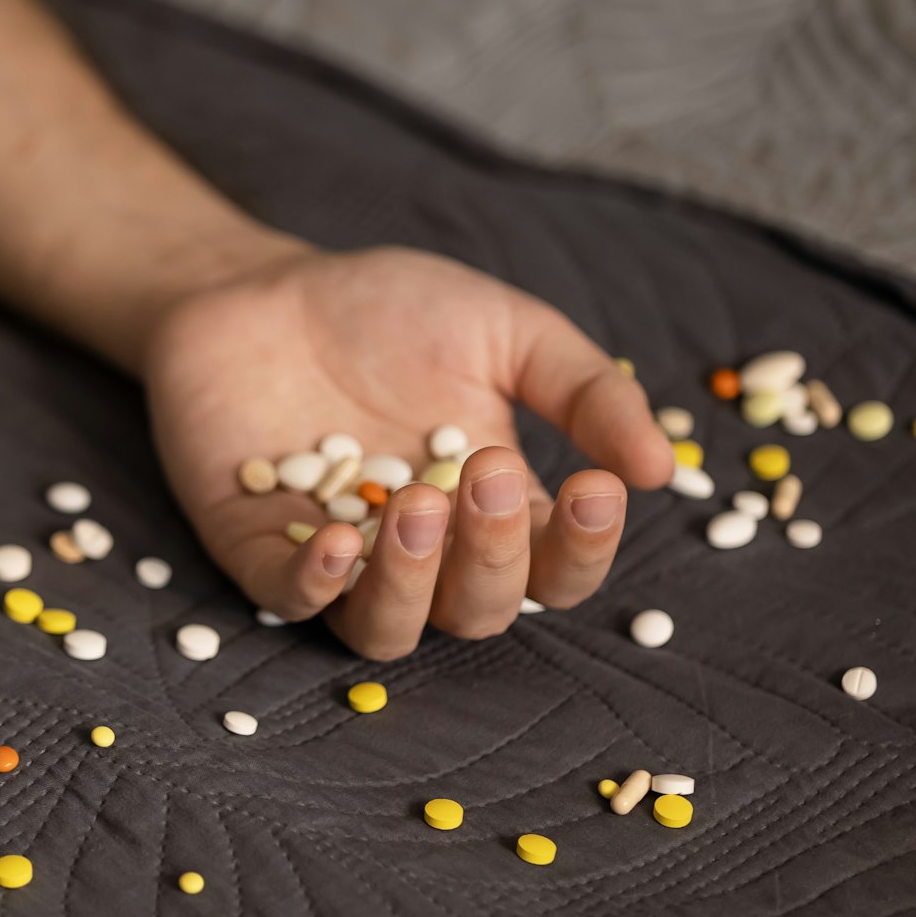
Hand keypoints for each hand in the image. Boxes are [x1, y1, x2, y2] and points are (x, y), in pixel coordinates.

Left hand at [141, 243, 675, 658]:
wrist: (262, 286)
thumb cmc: (387, 309)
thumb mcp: (504, 330)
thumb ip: (583, 390)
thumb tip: (658, 469)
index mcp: (492, 512)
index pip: (555, 570)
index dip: (584, 548)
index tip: (596, 487)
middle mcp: (422, 554)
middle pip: (479, 609)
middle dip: (494, 552)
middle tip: (486, 470)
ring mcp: (338, 560)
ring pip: (389, 630)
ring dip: (412, 583)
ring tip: (415, 506)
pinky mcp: (257, 550)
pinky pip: (291, 602)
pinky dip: (316, 587)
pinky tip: (335, 543)